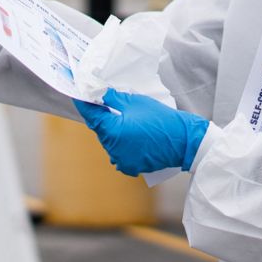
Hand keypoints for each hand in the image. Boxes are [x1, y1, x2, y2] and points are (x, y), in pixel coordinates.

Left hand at [73, 89, 209, 176]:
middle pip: (100, 130)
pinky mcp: (131, 166)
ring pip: (110, 142)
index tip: (78, 95)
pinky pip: (119, 153)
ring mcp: (122, 160)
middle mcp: (113, 149)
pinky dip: (122, 144)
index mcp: (112, 132)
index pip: (91, 116)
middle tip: (105, 104)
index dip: (83, 104)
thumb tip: (99, 94)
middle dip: (102, 117)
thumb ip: (112, 99)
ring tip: (124, 120)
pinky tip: (131, 134)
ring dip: (113, 131)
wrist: (184, 141)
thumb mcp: (135, 102)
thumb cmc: (161, 119)